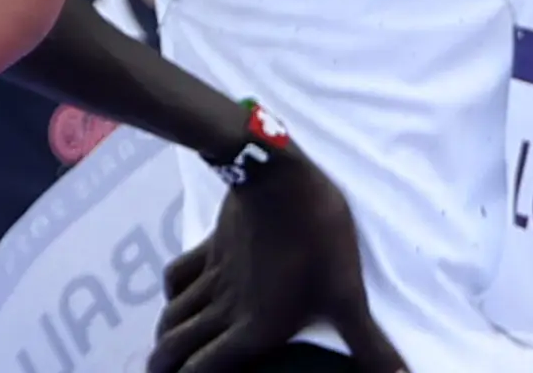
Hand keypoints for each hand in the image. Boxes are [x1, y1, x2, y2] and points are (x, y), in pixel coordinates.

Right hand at [152, 157, 405, 372]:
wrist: (278, 178)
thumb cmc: (316, 241)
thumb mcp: (347, 297)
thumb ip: (370, 347)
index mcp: (254, 329)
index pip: (206, 370)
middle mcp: (225, 309)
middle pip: (178, 346)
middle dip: (164, 366)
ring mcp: (214, 277)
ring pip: (174, 314)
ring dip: (165, 337)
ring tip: (162, 352)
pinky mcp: (211, 247)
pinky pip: (178, 275)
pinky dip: (170, 293)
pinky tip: (173, 297)